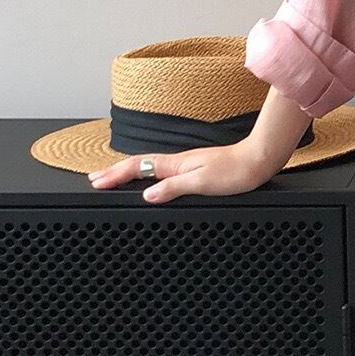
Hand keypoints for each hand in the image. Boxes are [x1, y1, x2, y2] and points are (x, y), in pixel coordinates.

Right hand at [86, 140, 280, 202]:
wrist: (259, 160)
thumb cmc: (236, 171)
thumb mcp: (202, 183)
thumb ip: (174, 188)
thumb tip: (147, 195)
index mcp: (176, 164)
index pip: (138, 168)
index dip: (115, 175)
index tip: (95, 181)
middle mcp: (179, 162)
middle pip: (140, 165)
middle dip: (115, 171)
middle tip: (95, 178)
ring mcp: (188, 163)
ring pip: (150, 166)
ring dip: (130, 171)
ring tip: (115, 177)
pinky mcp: (197, 168)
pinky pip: (164, 170)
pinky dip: (148, 173)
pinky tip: (152, 177)